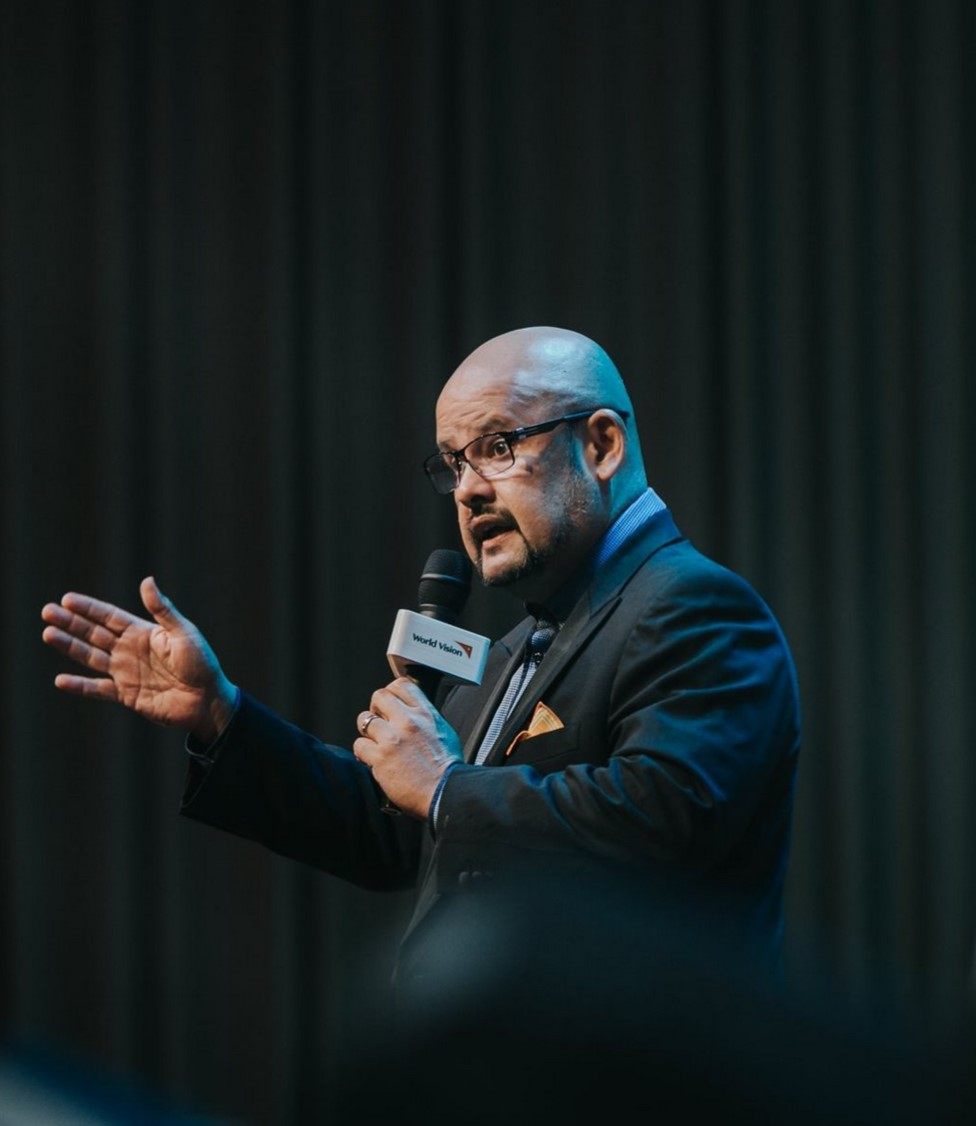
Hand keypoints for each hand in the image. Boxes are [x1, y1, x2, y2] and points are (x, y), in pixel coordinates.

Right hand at [41, 576, 237, 743]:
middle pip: (94, 634)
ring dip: (69, 646)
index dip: (89, 608)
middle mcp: (131, 650)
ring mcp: (126, 673)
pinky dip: (80, 686)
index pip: (110, 617)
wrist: (208, 700)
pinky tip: (60, 680)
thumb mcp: (183, 632)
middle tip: (47, 611)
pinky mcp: (127, 695)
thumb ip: (162, 610)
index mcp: (144, 633)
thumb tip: (146, 579)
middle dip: (71, 622)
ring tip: (47, 633)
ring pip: (91, 657)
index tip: (67, 599)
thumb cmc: (202, 663)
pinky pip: (98, 689)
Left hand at [354, 678, 462, 818]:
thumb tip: (411, 715)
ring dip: (368, 733)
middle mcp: (408, 721)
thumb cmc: (447, 769)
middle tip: (380, 723)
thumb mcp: (443, 732)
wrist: (445, 793)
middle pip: (379, 696)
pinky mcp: (380, 757)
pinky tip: (373, 760)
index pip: (401, 685)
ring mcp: (393, 738)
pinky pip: (359, 745)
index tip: (390, 706)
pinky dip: (363, 753)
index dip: (392, 694)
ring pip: (364, 719)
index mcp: (426, 714)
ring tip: (376, 744)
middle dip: (376, 709)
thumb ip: (425, 720)